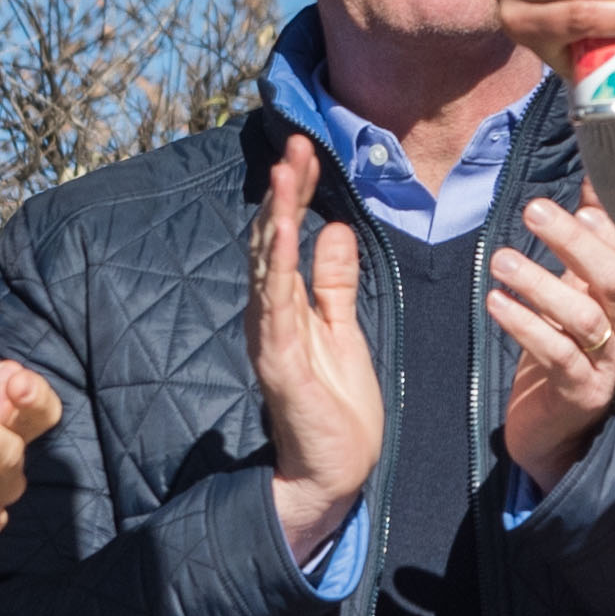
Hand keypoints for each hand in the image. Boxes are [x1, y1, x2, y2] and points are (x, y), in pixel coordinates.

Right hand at [252, 141, 386, 565]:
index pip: (286, 238)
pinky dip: (280, 268)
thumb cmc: (337, 406)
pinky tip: (286, 233)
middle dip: (284, 192)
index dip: (296, 194)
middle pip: (272, 242)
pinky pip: (278, 309)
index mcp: (287, 306)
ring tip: (285, 172)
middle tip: (296, 143)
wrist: (334, 472)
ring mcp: (272, 338)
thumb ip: (336, 284)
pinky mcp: (281, 364)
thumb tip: (336, 229)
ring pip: (269, 266)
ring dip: (277, 217)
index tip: (308, 151)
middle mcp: (270, 316)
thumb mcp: (344, 330)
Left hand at [492, 196, 614, 485]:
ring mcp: (610, 362)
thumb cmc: (568, 346)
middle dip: (575, 242)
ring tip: (501, 260)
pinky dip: (525, 326)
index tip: (582, 200)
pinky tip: (496, 303)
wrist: (558, 426)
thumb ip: (589, 237)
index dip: (612, 225)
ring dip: (540, 283)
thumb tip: (596, 176)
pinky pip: (556, 354)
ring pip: (585, 316)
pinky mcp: (581, 391)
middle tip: (533, 211)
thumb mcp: (579, 288)